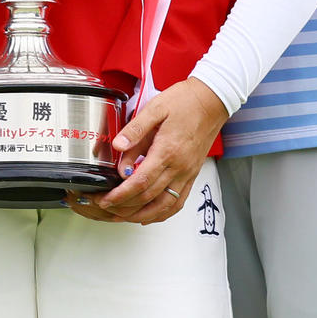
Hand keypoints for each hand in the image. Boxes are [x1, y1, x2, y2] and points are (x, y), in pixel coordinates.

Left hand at [90, 79, 228, 222]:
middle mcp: (179, 166)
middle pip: (149, 197)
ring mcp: (187, 173)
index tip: (106, 199)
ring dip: (141, 215)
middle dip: (124, 206)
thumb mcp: (155, 108)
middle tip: (105, 207)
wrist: (211, 101)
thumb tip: (118, 146)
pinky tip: (149, 215)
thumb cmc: (185, 102)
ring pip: (164, 205)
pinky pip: (178, 202)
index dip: (120, 195)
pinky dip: (162, 213)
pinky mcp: (192, 174)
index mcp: (167, 150)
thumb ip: (135, 129)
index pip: (140, 182)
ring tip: (122, 216)